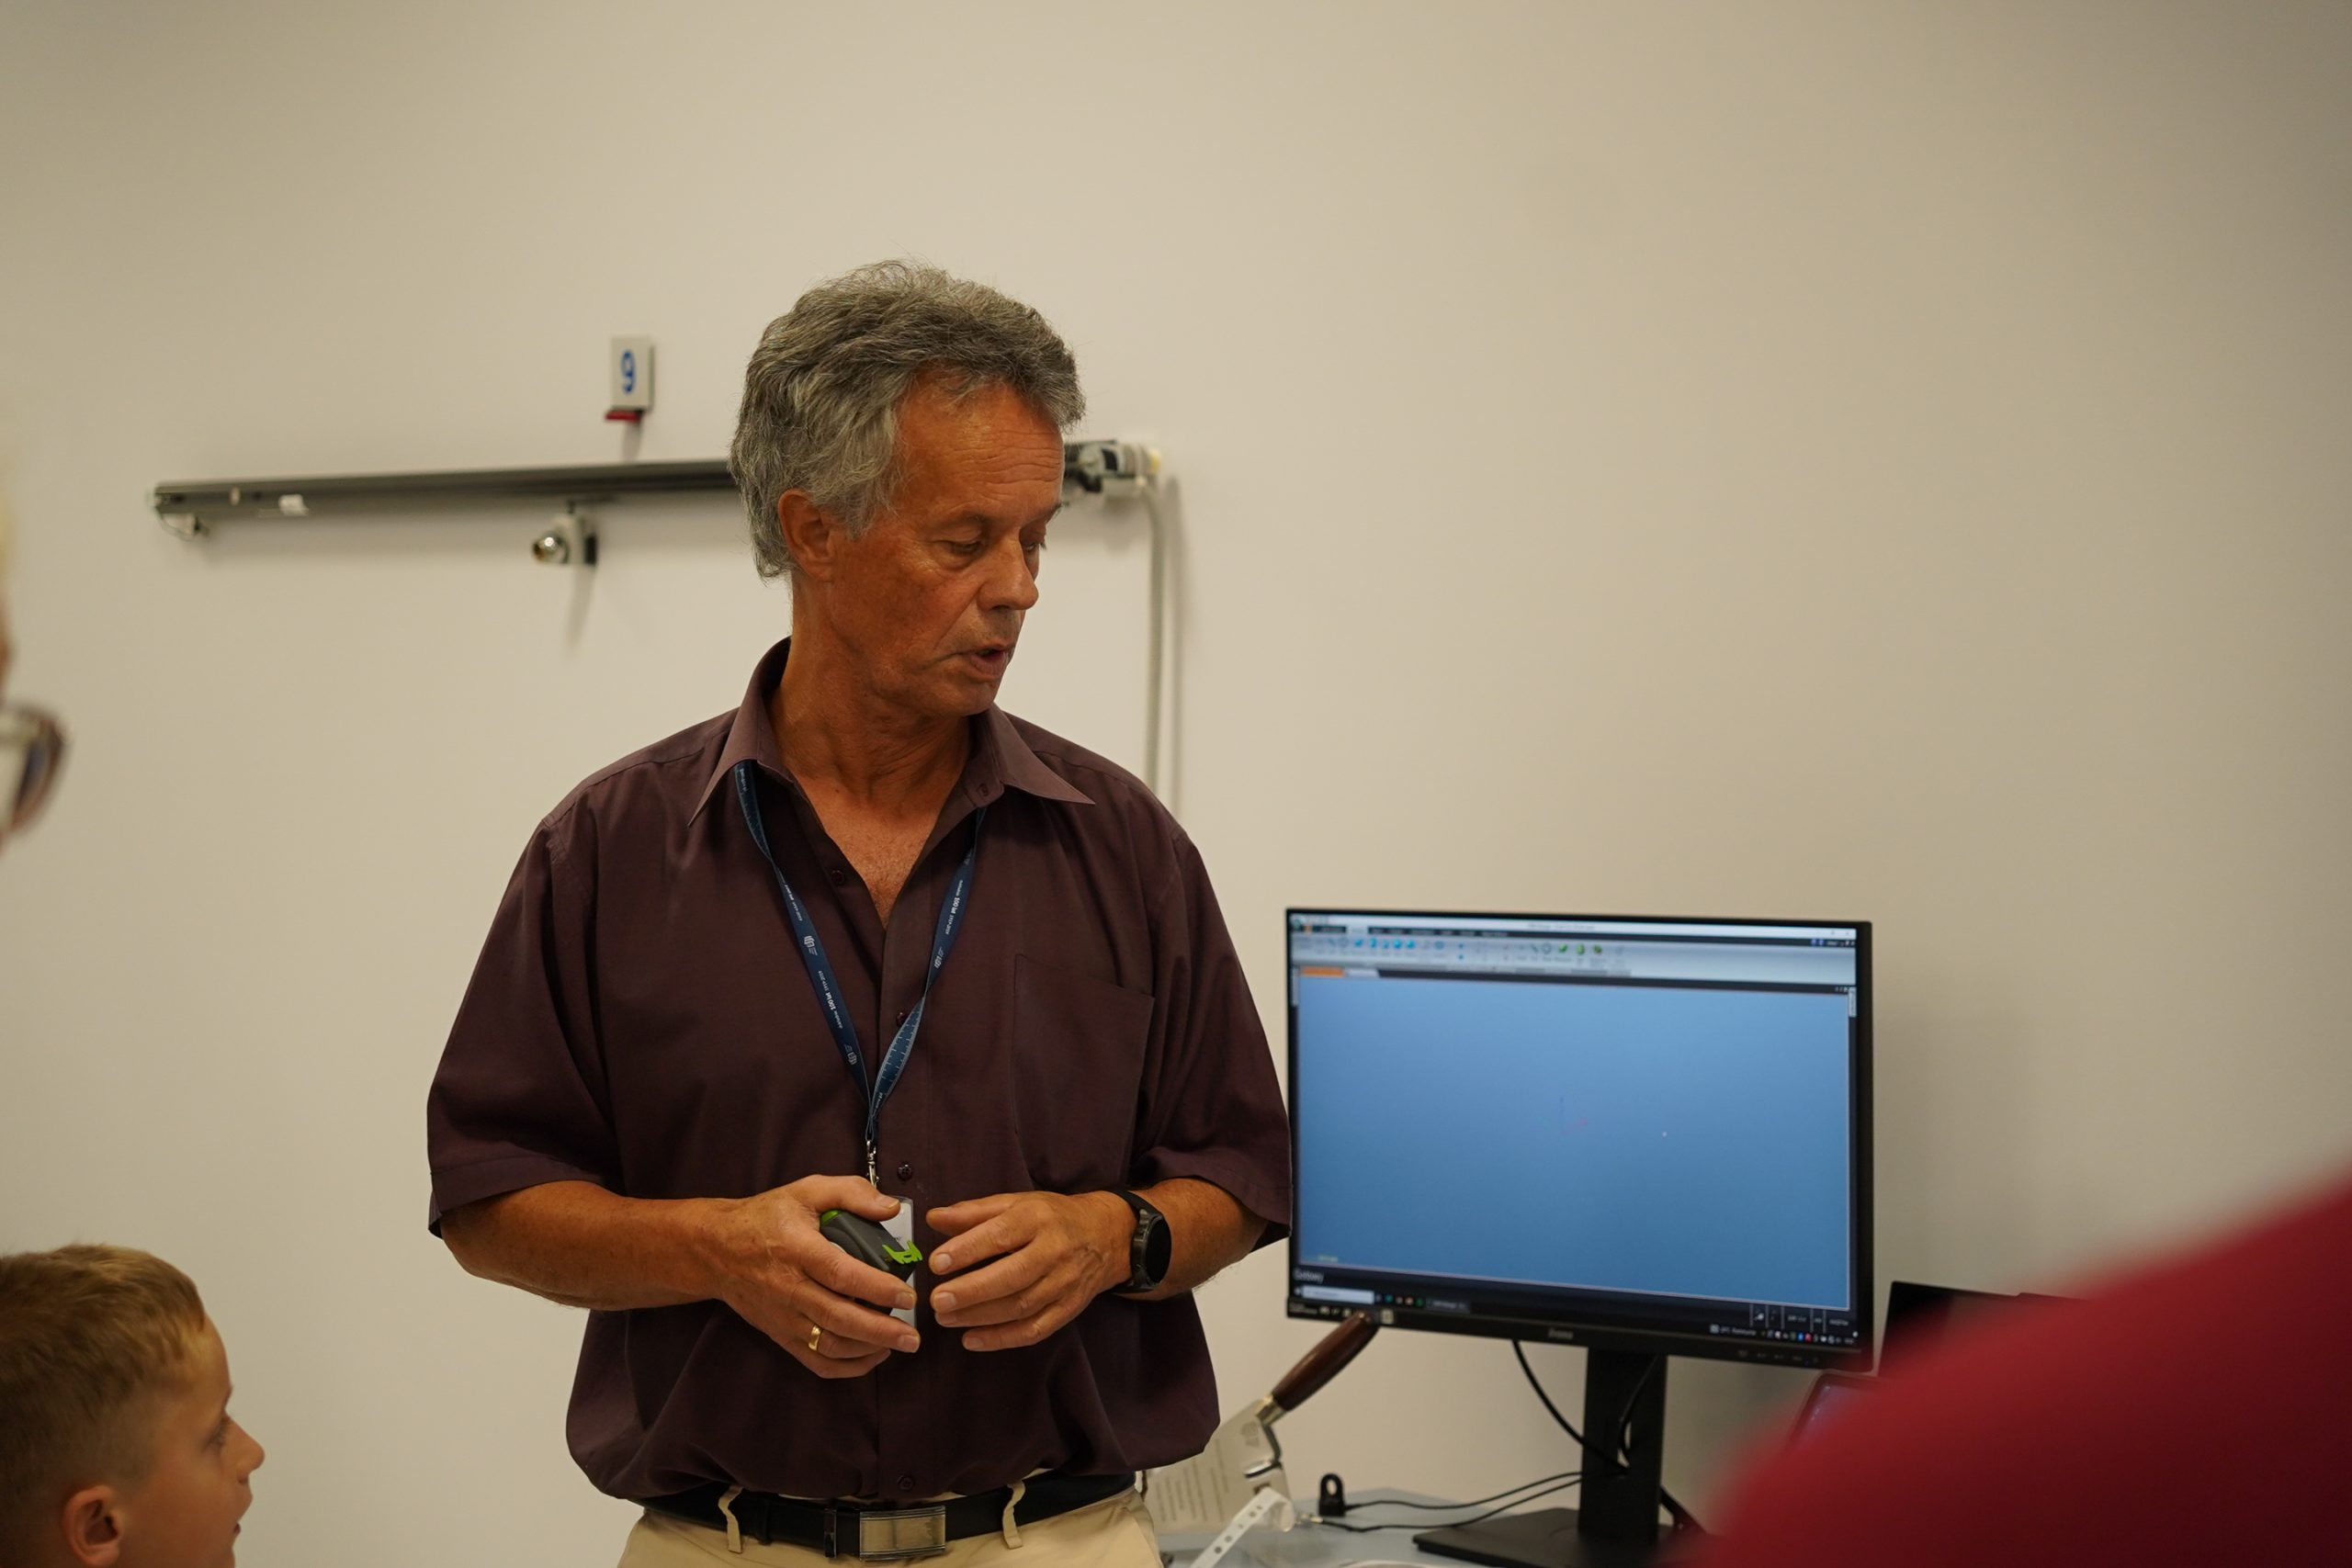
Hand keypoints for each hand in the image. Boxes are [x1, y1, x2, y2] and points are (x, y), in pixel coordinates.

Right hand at [704, 1175, 920, 1377]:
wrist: (717, 1249)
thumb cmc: (767, 1217)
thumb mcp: (807, 1191)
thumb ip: (851, 1193)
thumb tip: (891, 1209)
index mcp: (798, 1249)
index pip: (840, 1273)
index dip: (876, 1288)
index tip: (907, 1295)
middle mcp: (789, 1287)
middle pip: (837, 1317)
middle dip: (880, 1330)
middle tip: (913, 1335)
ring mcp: (783, 1316)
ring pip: (827, 1343)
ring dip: (867, 1350)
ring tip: (899, 1344)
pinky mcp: (780, 1334)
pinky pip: (813, 1360)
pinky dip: (845, 1366)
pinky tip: (871, 1356)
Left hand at [926, 1190, 1129, 1350]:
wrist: (1106, 1235)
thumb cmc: (1052, 1217)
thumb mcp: (1016, 1202)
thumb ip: (973, 1212)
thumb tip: (933, 1219)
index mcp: (1037, 1218)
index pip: (1000, 1235)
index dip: (967, 1250)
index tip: (936, 1263)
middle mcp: (1054, 1251)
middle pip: (1012, 1276)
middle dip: (972, 1291)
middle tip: (937, 1300)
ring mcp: (1064, 1283)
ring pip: (1021, 1306)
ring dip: (980, 1317)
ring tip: (946, 1318)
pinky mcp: (1068, 1308)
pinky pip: (1035, 1330)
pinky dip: (1002, 1339)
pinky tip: (972, 1340)